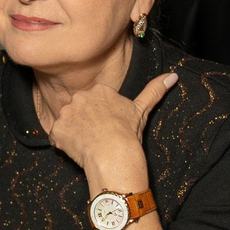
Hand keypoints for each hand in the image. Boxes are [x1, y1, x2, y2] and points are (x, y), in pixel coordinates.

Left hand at [39, 73, 177, 194]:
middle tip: (99, 137)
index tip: (108, 127)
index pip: (94, 103)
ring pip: (68, 123)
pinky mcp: (56, 129)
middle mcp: (80, 96)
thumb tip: (173, 75)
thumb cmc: (128, 133)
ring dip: (74, 134)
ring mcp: (66, 113)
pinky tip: (79, 150)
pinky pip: (58, 137)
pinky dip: (65, 145)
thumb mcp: (142, 109)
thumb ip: (154, 90)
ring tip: (90, 144)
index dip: (100, 118)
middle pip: (79, 111)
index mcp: (99, 90)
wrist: (113, 154)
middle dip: (86, 123)